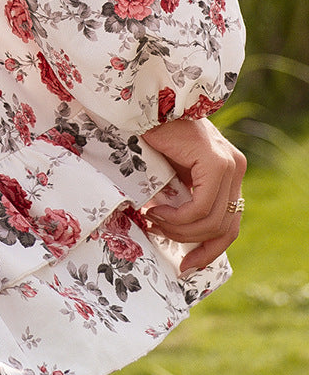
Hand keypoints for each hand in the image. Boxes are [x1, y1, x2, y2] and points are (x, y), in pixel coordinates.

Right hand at [139, 116, 246, 275]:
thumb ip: (181, 199)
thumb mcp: (170, 176)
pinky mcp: (216, 162)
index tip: (186, 266)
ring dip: (178, 229)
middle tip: (157, 234)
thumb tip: (176, 239)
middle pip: (224, 227)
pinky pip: (202, 206)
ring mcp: (229, 164)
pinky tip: (156, 211)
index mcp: (227, 173)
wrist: (140, 108)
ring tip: (152, 220)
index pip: (229, 224)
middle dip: (189, 241)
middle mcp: (235, 168)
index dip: (209, 251)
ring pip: (213, 221)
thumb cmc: (149, 138)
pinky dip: (178, 217)